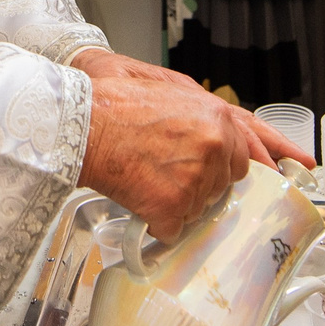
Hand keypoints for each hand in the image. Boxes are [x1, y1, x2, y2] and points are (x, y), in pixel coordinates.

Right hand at [79, 70, 243, 239]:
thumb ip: (205, 120)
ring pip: (195, 210)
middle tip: (165, 174)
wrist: (85, 125)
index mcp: (218, 119)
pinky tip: (139, 201)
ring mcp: (195, 179)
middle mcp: (213, 148)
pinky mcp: (172, 205)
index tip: (203, 173)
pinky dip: (155, 223)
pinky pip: (172, 230)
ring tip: (145, 181)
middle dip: (196, 187)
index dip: (218, 169)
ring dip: (174, 205)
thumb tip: (219, 143)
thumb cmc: (118, 106)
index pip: (239, 160)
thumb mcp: (173, 95)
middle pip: (219, 188)